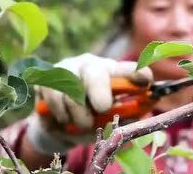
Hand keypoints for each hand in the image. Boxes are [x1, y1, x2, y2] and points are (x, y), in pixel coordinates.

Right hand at [26, 53, 152, 154]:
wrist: (59, 127)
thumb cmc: (92, 120)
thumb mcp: (110, 122)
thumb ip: (123, 119)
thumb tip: (136, 120)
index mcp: (112, 73)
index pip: (127, 69)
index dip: (136, 73)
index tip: (145, 81)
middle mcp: (90, 65)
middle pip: (95, 72)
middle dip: (99, 90)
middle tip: (103, 108)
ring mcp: (66, 69)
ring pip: (72, 90)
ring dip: (79, 114)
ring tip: (83, 123)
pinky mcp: (47, 78)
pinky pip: (53, 95)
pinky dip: (60, 112)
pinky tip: (64, 118)